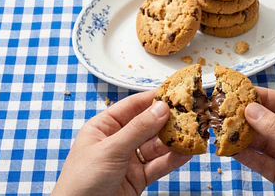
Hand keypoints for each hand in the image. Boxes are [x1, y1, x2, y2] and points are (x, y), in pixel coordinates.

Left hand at [52, 91, 191, 195]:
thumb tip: (161, 107)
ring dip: (174, 141)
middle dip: (168, 120)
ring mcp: (128, 160)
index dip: (152, 98)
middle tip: (190, 113)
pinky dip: (173, 160)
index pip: (132, 106)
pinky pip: (158, 165)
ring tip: (193, 133)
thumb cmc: (82, 181)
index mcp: (103, 127)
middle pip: (147, 125)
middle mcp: (117, 141)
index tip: (174, 92)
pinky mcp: (138, 178)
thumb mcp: (111, 150)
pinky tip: (186, 153)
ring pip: (156, 146)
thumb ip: (138, 129)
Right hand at [234, 87, 274, 195]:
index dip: (266, 97)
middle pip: (273, 121)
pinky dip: (246, 156)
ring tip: (226, 129)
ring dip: (246, 137)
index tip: (244, 92)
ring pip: (265, 142)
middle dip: (252, 117)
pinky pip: (261, 162)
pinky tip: (232, 150)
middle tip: (229, 110)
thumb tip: (253, 109)